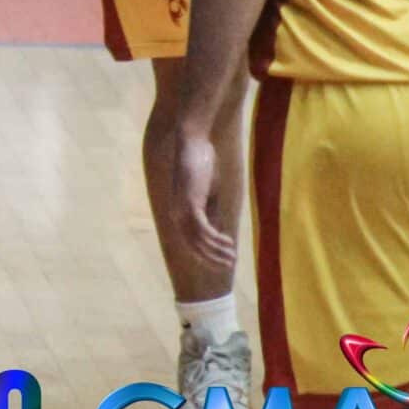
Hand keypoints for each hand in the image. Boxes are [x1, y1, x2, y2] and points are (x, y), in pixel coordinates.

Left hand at [171, 126, 237, 277]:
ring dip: (216, 251)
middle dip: (212, 258)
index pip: (191, 243)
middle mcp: (177, 214)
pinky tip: (227, 242)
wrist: (193, 144)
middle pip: (194, 247)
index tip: (224, 261)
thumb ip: (211, 211)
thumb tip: (218, 232)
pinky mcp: (189, 203)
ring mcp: (181, 210)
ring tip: (232, 256)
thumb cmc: (202, 165)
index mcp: (180, 213)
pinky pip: (202, 229)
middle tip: (230, 264)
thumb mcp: (208, 194)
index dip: (207, 255)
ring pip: (198, 241)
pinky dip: (215, 239)